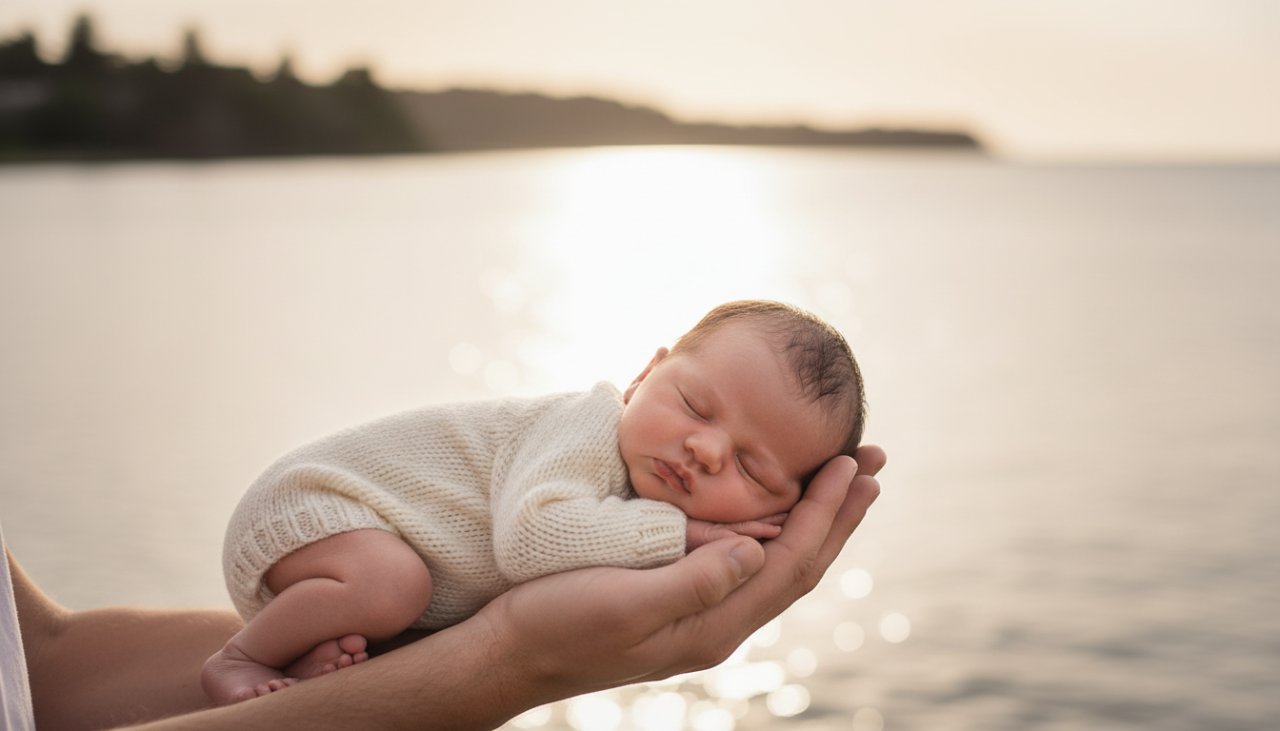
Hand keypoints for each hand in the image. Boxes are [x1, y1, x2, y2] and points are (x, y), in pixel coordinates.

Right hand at [483, 445, 884, 701]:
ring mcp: (698, 613)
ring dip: (812, 518)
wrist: (510, 652)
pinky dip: (770, 525)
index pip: (791, 563)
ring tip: (840, 480)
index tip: (853, 464)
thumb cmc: (558, 623)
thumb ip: (694, 581)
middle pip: (797, 563)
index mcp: (714, 625)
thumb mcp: (625, 602)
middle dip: (838, 513)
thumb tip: (757, 552)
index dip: (827, 514)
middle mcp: (717, 623)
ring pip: (774, 561)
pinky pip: (743, 559)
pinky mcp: (677, 598)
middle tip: (873, 462)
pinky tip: (768, 508)